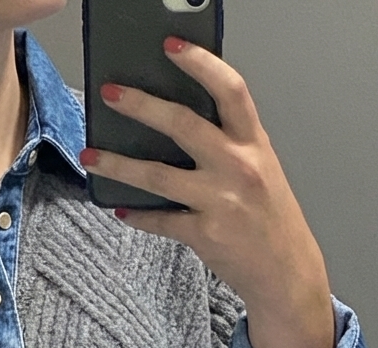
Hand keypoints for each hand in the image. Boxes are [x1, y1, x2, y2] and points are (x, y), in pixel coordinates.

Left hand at [78, 37, 334, 347]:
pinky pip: (159, 220)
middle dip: (142, 106)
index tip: (171, 46)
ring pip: (158, 175)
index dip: (200, 63)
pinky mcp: (204, 234)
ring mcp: (220, 201)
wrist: (287, 272)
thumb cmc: (270, 217)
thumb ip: (229, 144)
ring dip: (118, 164)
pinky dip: (136, 215)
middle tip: (110, 94)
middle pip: (183, 124)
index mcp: (255, 143)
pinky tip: (119, 208)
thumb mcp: (260, 169)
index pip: (230, 90)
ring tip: (90, 155)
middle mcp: (239, 167)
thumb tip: (177, 123)